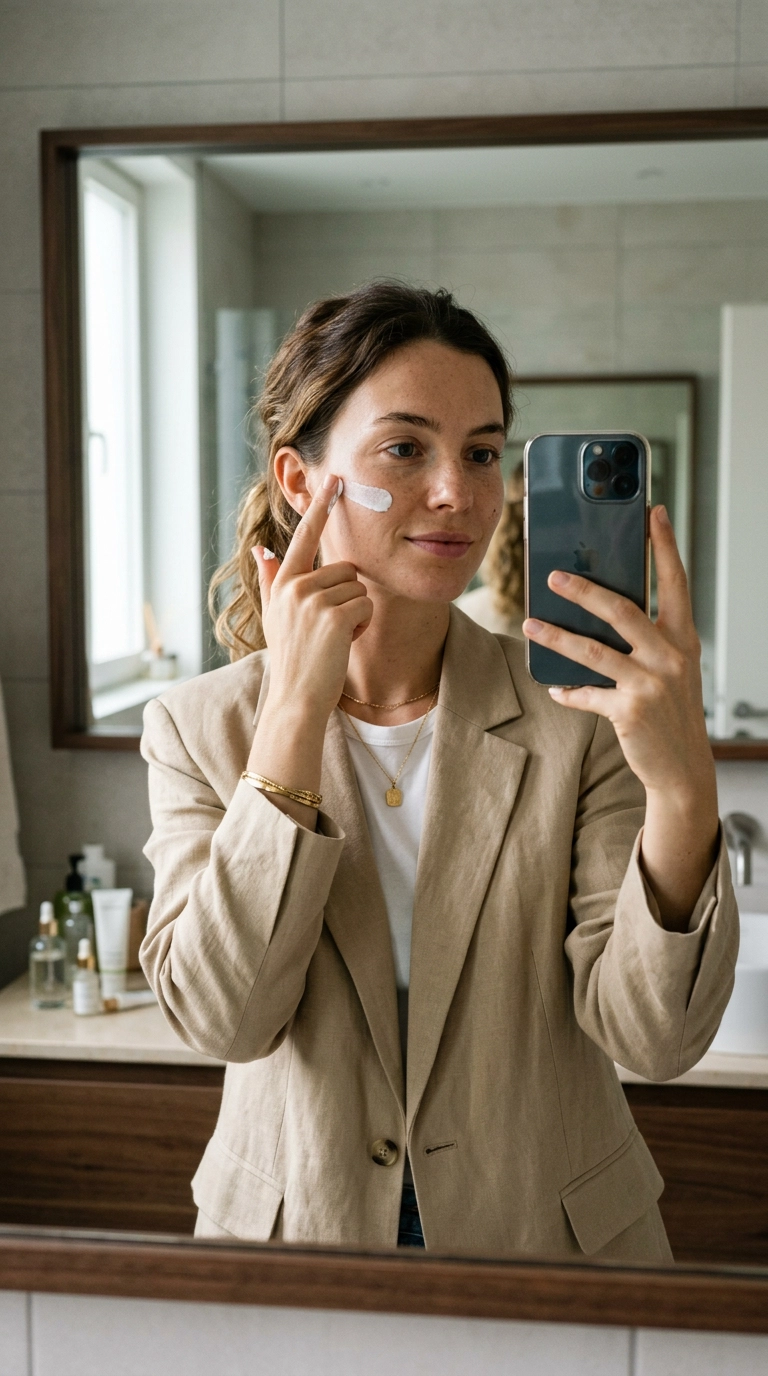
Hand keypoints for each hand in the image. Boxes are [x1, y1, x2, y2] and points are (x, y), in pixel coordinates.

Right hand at [253, 470, 372, 725]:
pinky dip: (362, 624)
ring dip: (355, 612)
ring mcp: (313, 601)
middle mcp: (295, 586)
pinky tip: (344, 642)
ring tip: (333, 636)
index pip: (304, 536)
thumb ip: (270, 579)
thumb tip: (261, 549)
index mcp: (283, 582)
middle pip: (345, 568)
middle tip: (329, 627)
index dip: (320, 507)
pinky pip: (365, 604)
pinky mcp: (334, 617)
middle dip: (347, 595)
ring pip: (358, 587)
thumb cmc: (291, 657)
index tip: (334, 480)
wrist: (296, 697)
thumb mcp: (274, 615)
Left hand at [523, 505, 710, 795]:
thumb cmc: (671, 710)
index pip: (675, 582)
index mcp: (683, 638)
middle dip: (584, 590)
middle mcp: (671, 656)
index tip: (653, 512)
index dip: (665, 545)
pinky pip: (587, 694)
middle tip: (552, 575)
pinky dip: (568, 691)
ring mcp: (651, 684)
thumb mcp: (671, 668)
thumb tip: (600, 608)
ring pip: (593, 651)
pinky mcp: (630, 712)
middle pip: (622, 610)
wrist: (683, 767)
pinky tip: (554, 688)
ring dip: (556, 636)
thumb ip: (647, 638)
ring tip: (530, 623)